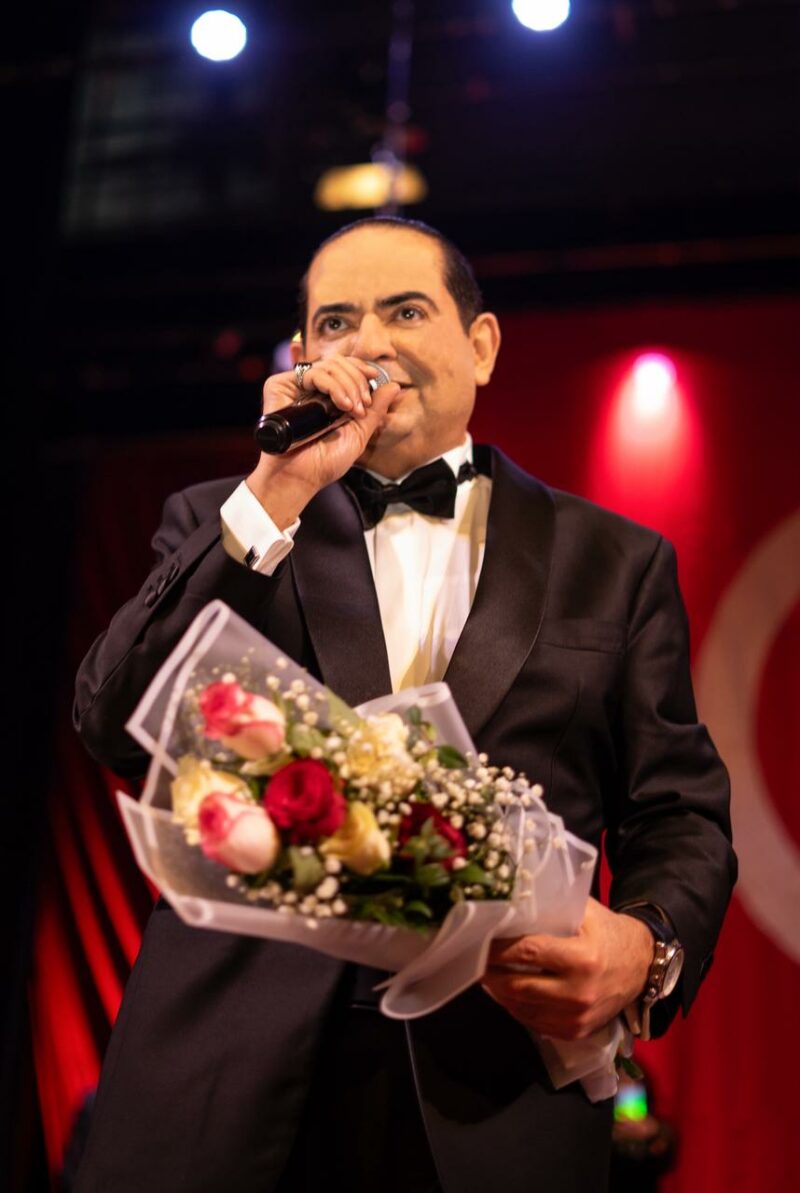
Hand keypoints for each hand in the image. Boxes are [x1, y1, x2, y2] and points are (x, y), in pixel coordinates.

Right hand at [246, 357, 400, 527]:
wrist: (302, 476)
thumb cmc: (326, 462)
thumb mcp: (359, 434)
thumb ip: (375, 410)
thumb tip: (394, 386)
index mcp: (326, 397)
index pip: (344, 368)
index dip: (359, 367)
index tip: (374, 376)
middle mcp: (310, 389)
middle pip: (338, 363)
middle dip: (357, 381)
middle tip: (362, 406)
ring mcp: (294, 387)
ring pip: (328, 366)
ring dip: (348, 385)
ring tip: (352, 409)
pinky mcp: (279, 386)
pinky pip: (312, 373)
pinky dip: (332, 385)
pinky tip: (341, 405)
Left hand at [481, 898, 652, 1040]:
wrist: (642, 966)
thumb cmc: (608, 932)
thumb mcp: (586, 911)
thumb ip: (551, 907)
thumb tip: (511, 902)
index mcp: (582, 958)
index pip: (526, 953)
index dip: (497, 948)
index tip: (477, 939)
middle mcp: (579, 993)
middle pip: (518, 985)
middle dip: (490, 972)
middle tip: (472, 958)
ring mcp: (577, 1018)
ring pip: (521, 1008)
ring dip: (498, 991)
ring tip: (485, 973)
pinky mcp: (575, 1032)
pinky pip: (533, 1022)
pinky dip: (515, 1006)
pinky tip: (506, 990)